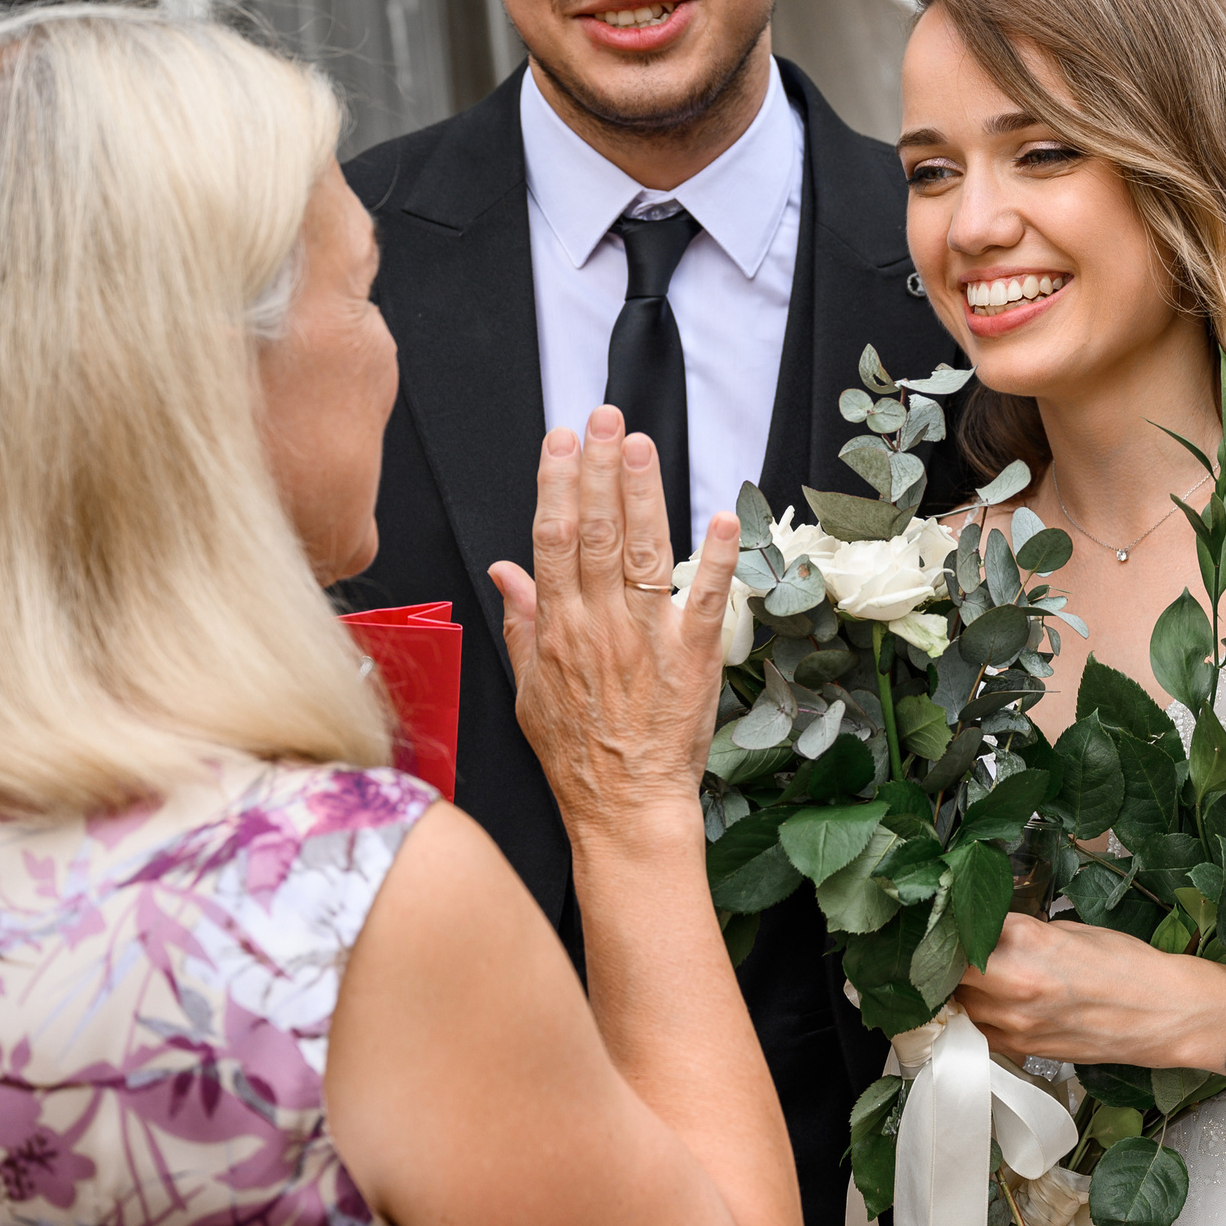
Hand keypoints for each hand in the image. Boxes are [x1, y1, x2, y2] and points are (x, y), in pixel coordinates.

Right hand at [489, 407, 738, 847]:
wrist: (623, 807)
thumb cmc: (578, 754)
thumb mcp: (528, 690)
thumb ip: (521, 622)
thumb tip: (504, 570)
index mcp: (558, 629)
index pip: (552, 539)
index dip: (557, 484)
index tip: (562, 440)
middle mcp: (599, 625)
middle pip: (595, 532)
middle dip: (600, 468)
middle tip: (607, 418)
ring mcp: (646, 639)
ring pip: (641, 551)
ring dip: (643, 494)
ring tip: (643, 445)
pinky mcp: (692, 656)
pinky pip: (704, 599)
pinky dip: (713, 558)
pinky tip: (721, 516)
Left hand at [953, 913, 1225, 1069]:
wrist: (1164, 1013)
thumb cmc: (1127, 964)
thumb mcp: (1067, 929)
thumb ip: (1017, 933)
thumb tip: (983, 933)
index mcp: (1024, 945)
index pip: (956, 936)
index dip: (946, 929)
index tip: (942, 923)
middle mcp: (1013, 988)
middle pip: (949, 975)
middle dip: (949, 961)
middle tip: (953, 948)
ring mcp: (1015, 1026)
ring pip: (960, 1007)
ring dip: (961, 991)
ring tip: (975, 976)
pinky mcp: (1023, 1051)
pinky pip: (982, 1032)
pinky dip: (980, 1017)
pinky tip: (994, 1003)